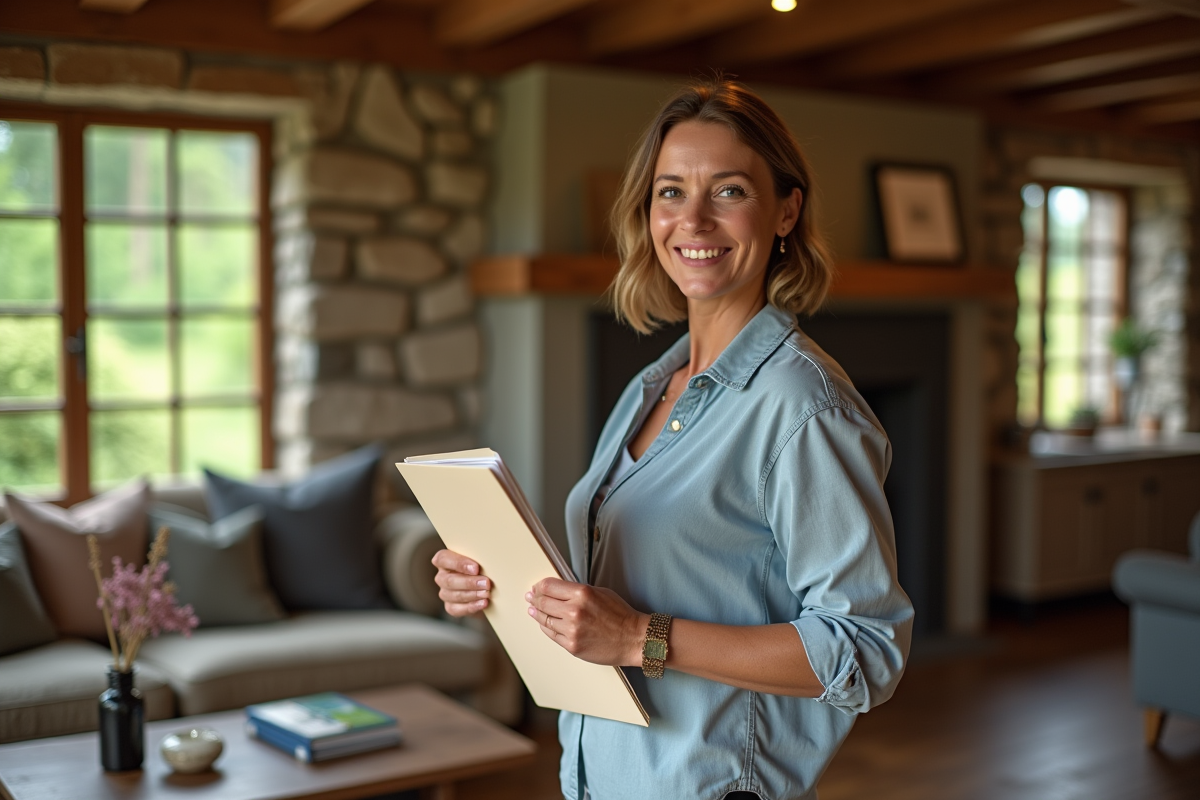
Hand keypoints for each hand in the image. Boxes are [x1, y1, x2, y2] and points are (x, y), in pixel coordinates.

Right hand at [432, 549, 491, 616]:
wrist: (486, 586)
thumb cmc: (481, 567)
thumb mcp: (478, 559)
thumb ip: (478, 558)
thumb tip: (488, 560)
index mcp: (444, 560)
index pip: (443, 559)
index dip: (459, 564)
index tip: (476, 568)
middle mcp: (441, 577)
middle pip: (449, 580)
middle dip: (469, 582)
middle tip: (486, 583)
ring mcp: (445, 593)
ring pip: (454, 595)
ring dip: (472, 595)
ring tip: (487, 593)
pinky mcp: (451, 606)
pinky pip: (457, 609)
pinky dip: (471, 606)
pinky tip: (483, 603)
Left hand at [526, 578, 648, 666]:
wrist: (633, 638)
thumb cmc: (620, 615)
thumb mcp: (599, 592)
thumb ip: (577, 591)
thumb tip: (557, 591)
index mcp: (582, 594)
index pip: (549, 586)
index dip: (539, 586)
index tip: (536, 587)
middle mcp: (574, 611)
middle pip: (543, 602)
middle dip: (534, 599)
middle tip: (530, 598)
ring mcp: (571, 630)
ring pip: (544, 619)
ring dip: (536, 614)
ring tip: (533, 610)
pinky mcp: (571, 645)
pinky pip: (551, 634)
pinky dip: (546, 627)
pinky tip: (544, 623)